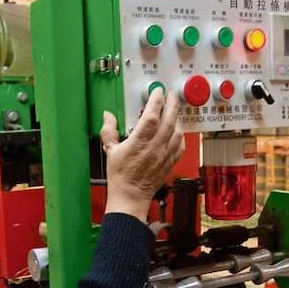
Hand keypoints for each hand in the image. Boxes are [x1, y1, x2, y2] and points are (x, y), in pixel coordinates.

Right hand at [100, 88, 184, 219]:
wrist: (130, 196)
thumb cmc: (120, 176)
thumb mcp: (109, 151)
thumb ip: (108, 131)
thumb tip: (108, 116)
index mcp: (138, 144)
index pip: (151, 117)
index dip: (156, 101)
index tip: (157, 91)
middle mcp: (154, 148)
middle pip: (169, 121)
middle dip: (172, 104)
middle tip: (171, 94)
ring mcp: (164, 156)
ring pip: (177, 132)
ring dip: (177, 118)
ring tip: (174, 110)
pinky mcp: (170, 163)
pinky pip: (180, 146)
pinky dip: (181, 135)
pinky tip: (177, 130)